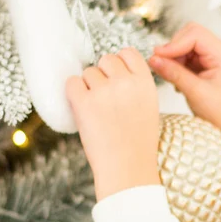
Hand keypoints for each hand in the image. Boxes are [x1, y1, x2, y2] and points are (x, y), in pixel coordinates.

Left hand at [66, 48, 160, 200]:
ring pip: (88, 73)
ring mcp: (104, 91)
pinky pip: (71, 83)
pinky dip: (73, 93)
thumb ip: (134, 86)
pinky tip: (82, 108)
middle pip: (106, 60)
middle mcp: (125, 82)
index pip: (128, 53)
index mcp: (145, 82)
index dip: (119, 64)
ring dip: (88, 87)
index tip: (115, 78)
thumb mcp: (148, 108)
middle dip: (102, 75)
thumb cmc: (137, 143)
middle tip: (104, 98)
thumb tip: (112, 72)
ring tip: (96, 110)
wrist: (127, 168)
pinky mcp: (84, 102)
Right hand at [148, 23, 220, 184]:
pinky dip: (175, 66)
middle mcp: (217, 53)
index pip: (194, 34)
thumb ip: (174, 74)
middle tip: (161, 65)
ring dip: (172, 58)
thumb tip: (153, 59)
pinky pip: (183, 59)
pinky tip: (175, 82)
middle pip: (189, 35)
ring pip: (184, 46)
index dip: (174, 43)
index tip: (157, 57)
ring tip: (169, 77)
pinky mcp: (202, 69)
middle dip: (173, 48)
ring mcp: (209, 60)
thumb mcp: (196, 93)